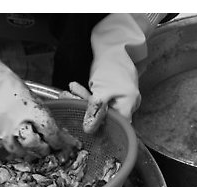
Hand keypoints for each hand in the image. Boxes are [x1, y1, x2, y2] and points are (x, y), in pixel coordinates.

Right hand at [0, 13, 78, 157]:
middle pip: (35, 146)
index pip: (51, 133)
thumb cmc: (11, 87)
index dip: (58, 141)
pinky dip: (7, 144)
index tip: (61, 145)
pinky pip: (1, 147)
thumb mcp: (32, 98)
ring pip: (18, 151)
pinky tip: (10, 137)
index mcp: (32, 110)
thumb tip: (57, 133)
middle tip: (46, 149)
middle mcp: (16, 124)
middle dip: (43, 149)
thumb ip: (42, 117)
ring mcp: (0, 132)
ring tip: (28, 147)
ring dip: (26, 151)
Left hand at [76, 14, 152, 133]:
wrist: (113, 46)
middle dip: (85, 110)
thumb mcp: (101, 92)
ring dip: (82, 100)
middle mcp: (128, 104)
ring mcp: (121, 98)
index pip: (116, 126)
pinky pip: (100, 99)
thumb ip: (95, 111)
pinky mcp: (113, 93)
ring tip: (68, 92)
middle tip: (69, 102)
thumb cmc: (110, 67)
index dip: (101, 129)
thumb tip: (89, 130)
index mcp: (128, 105)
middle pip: (106, 116)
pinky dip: (87, 95)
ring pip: (100, 107)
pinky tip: (74, 88)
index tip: (84, 128)